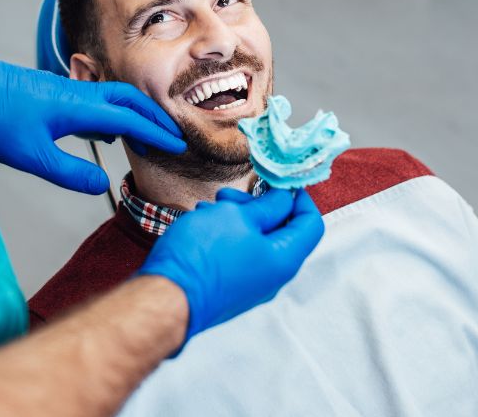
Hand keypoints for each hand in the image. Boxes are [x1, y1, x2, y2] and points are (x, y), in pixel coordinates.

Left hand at [0, 54, 185, 193]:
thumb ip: (69, 173)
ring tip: (148, 136)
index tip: (177, 144)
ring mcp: (67, 90)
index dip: (156, 133)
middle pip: (130, 99)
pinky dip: (115, 113)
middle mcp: (79, 93)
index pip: (129, 120)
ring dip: (137, 113)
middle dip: (155, 117)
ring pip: (115, 97)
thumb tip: (102, 185)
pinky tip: (108, 133)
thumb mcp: (31, 156)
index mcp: (78, 107)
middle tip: (173, 135)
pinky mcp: (55, 93)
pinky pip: (98, 99)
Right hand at [136, 187, 323, 342]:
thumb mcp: (237, 216)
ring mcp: (250, 284)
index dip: (299, 197)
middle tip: (232, 196)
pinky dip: (225, 234)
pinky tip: (203, 225)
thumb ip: (268, 205)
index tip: (280, 181)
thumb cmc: (202, 256)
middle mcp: (272, 277)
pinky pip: (237, 253)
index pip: (311, 223)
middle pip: (280, 231)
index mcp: (284, 259)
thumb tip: (285, 198)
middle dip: (258, 205)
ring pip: (255, 240)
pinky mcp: (229, 287)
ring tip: (211, 209)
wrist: (166, 297)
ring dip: (237, 217)